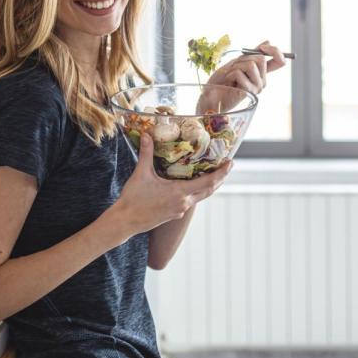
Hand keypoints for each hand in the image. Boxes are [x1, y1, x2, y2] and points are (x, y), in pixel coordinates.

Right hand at [109, 133, 231, 234]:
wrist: (126, 222)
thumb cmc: (133, 199)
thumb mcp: (141, 173)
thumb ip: (146, 153)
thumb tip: (146, 135)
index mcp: (179, 192)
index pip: (208, 182)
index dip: (222, 173)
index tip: (230, 163)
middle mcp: (184, 202)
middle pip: (209, 190)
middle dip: (220, 178)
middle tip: (227, 166)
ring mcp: (180, 210)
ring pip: (201, 196)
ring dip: (209, 185)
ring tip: (213, 173)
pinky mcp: (174, 214)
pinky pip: (191, 201)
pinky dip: (196, 191)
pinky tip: (192, 184)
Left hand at [201, 41, 286, 110]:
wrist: (211, 95)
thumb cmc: (224, 79)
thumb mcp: (238, 62)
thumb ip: (252, 53)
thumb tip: (268, 41)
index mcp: (262, 74)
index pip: (280, 61)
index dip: (275, 51)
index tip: (262, 47)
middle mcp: (262, 81)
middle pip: (261, 59)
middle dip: (244, 58)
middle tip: (233, 67)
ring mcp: (257, 87)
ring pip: (251, 64)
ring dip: (236, 66)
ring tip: (229, 75)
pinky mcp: (248, 91)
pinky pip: (239, 73)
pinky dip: (229, 73)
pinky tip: (227, 82)